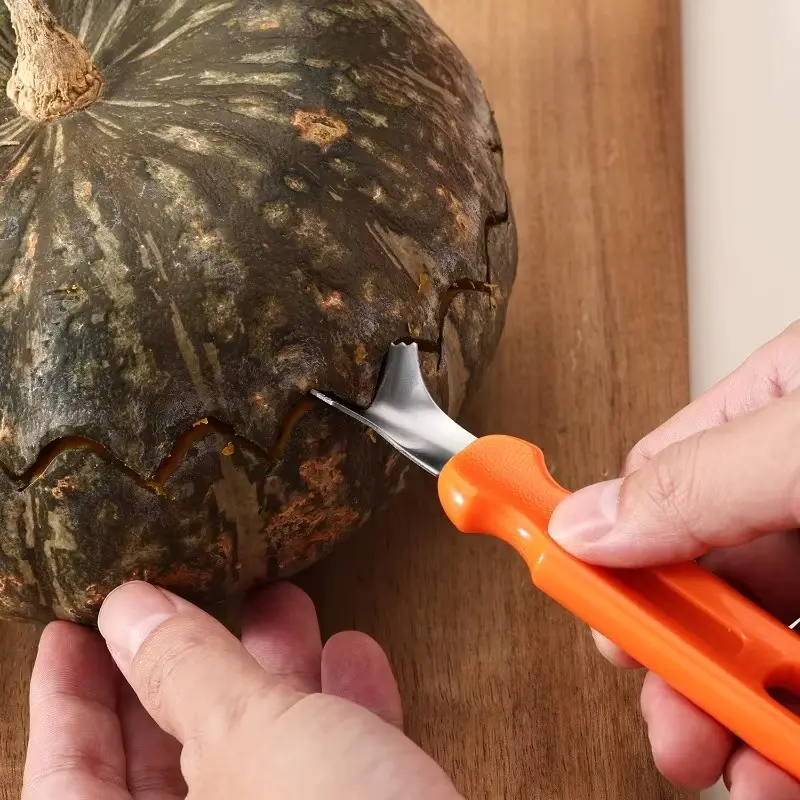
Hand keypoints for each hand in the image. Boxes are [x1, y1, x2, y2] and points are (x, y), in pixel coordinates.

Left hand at [22, 581, 461, 799]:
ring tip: (284, 601)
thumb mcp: (252, 741)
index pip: (66, 780)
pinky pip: (331, 772)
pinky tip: (355, 657)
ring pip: (260, 756)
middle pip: (167, 760)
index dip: (67, 698)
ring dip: (277, 672)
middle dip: (189, 664)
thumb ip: (186, 673)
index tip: (76, 629)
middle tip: (197, 594)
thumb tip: (132, 612)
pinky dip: (343, 711)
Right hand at [549, 321, 799, 796]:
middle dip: (680, 657)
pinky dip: (795, 722)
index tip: (569, 599)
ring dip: (745, 713)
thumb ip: (698, 477)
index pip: (652, 481)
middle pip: (704, 578)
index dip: (604, 548)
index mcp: (775, 410)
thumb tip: (582, 523)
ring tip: (742, 769)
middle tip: (672, 725)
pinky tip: (788, 755)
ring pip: (767, 642)